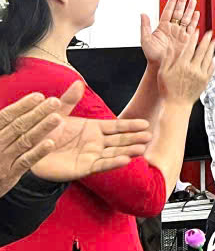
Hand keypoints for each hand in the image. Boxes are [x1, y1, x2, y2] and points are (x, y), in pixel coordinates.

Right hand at [0, 93, 64, 196]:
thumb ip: (3, 125)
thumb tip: (15, 108)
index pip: (7, 116)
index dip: (23, 105)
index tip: (39, 96)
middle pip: (18, 126)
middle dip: (38, 113)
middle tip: (55, 102)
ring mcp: (3, 159)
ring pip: (24, 141)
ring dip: (42, 128)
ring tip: (58, 118)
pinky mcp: (10, 174)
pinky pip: (25, 161)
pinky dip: (38, 152)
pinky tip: (51, 143)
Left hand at [32, 82, 151, 181]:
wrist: (29, 151)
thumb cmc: (43, 133)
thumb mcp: (57, 112)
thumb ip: (69, 100)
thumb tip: (79, 83)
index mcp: (92, 128)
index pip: (116, 126)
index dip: (130, 125)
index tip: (144, 123)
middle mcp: (95, 142)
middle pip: (119, 140)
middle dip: (134, 138)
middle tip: (148, 136)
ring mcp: (91, 155)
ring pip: (114, 152)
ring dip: (128, 151)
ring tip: (141, 149)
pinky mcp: (84, 168)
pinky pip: (101, 164)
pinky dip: (113, 163)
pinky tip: (125, 159)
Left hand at [141, 0, 198, 65]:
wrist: (161, 65)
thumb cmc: (152, 55)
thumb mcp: (145, 40)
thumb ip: (145, 27)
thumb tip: (143, 14)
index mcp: (162, 27)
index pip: (168, 11)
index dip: (171, 2)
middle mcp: (172, 28)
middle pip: (179, 12)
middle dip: (182, 2)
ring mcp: (180, 33)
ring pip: (186, 18)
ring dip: (190, 9)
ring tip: (193, 0)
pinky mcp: (187, 40)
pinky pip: (192, 28)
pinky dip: (195, 20)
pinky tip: (197, 13)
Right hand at [156, 27, 214, 104]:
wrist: (177, 105)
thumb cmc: (167, 89)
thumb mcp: (163, 73)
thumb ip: (167, 59)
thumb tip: (170, 46)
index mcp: (182, 66)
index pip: (190, 48)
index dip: (194, 38)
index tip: (197, 31)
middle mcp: (193, 69)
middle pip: (202, 51)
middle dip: (206, 40)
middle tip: (209, 32)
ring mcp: (201, 75)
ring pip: (209, 58)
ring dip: (211, 48)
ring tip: (213, 41)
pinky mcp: (206, 81)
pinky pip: (211, 68)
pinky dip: (212, 60)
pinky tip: (213, 56)